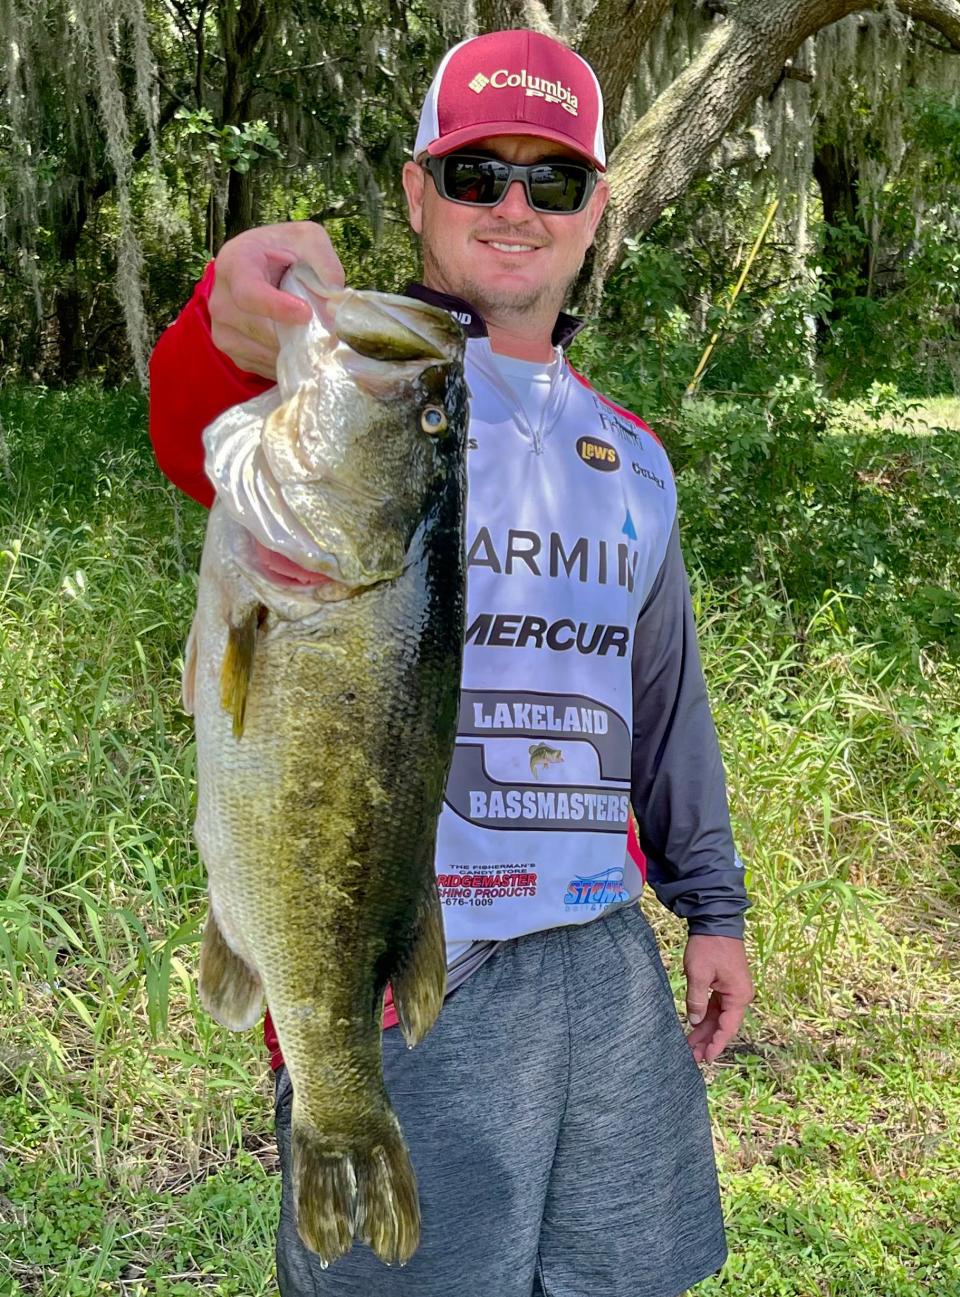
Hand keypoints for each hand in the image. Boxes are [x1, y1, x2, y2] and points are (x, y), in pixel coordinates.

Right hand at [209, 222, 344, 379]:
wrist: (256, 267)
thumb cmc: (282, 251)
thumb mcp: (306, 240)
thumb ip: (322, 258)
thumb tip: (334, 291)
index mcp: (235, 263)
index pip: (249, 292)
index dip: (277, 307)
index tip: (306, 313)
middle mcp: (220, 298)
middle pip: (261, 330)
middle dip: (298, 335)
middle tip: (328, 334)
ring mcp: (221, 328)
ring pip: (264, 352)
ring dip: (294, 350)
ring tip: (313, 337)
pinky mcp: (230, 350)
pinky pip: (262, 365)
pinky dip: (285, 360)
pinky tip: (296, 345)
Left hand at [683, 934, 753, 1063]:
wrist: (715, 921)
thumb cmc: (709, 946)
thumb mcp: (698, 973)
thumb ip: (696, 999)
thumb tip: (695, 1021)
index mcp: (738, 995)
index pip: (728, 1027)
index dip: (716, 1044)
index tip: (705, 1059)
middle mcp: (739, 995)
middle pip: (723, 1025)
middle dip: (707, 1041)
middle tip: (692, 1057)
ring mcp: (733, 990)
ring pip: (718, 1017)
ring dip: (705, 1030)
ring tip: (690, 1046)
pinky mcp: (725, 984)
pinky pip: (716, 1006)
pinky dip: (705, 1017)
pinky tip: (694, 1027)